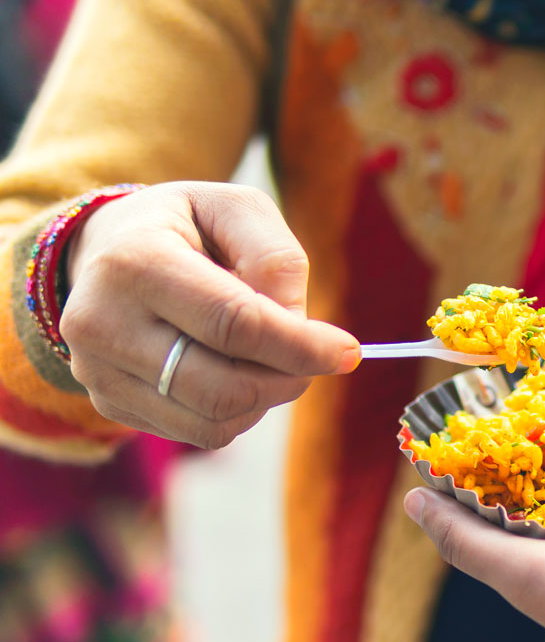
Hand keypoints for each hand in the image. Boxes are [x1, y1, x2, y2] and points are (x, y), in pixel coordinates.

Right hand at [61, 182, 359, 448]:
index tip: (348, 352)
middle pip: (225, 386)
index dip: (301, 346)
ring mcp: (99, 371)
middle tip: (313, 357)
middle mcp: (103, 323)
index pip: (235, 324)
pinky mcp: (109, 402)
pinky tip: (234, 371)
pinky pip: (198, 433)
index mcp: (135, 261)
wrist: (105, 249)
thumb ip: (275, 257)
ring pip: (214, 420)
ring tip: (270, 358)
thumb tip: (297, 325)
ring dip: (265, 398)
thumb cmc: (188, 226)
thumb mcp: (237, 208)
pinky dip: (236, 412)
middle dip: (289, 378)